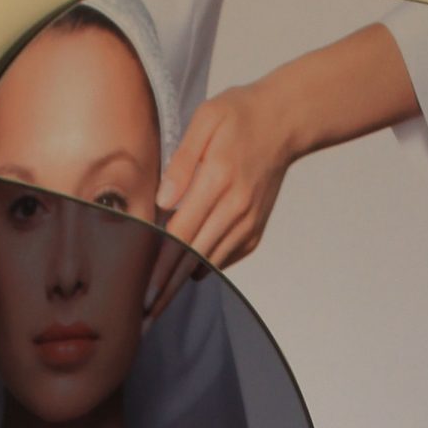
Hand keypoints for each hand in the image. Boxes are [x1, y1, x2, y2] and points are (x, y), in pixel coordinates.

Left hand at [146, 80, 295, 319]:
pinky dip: (205, 266)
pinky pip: (226, 257)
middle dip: (168, 285)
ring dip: (184, 281)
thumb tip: (163, 201)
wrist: (284, 123)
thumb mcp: (206, 120)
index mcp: (218, 179)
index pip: (182, 233)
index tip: (144, 288)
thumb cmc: (239, 116)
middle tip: (147, 311)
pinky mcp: (255, 230)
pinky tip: (186, 273)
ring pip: (211, 262)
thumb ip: (182, 161)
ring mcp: (248, 222)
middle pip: (194, 257)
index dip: (160, 263)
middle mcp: (236, 208)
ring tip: (161, 299)